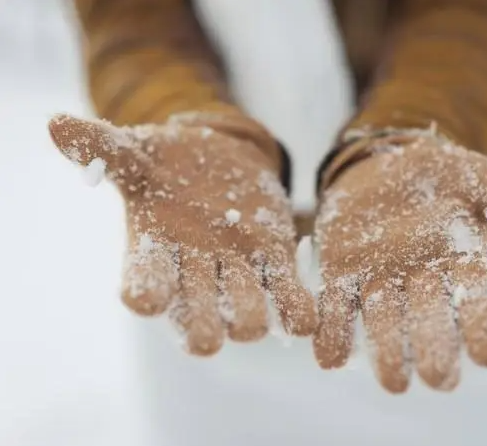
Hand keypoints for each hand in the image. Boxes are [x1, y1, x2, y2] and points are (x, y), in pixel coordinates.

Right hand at [49, 112, 315, 354]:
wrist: (219, 157)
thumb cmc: (169, 161)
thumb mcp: (139, 151)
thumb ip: (104, 147)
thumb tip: (58, 125)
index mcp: (154, 250)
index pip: (143, 284)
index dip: (145, 294)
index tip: (145, 299)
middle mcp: (194, 272)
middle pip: (194, 318)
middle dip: (201, 327)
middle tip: (209, 334)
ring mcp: (237, 271)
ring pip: (245, 317)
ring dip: (250, 319)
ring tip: (258, 311)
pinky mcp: (275, 260)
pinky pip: (288, 298)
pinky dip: (298, 312)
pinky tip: (306, 315)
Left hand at [312, 132, 486, 392]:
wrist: (388, 165)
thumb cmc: (446, 178)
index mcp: (464, 267)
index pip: (481, 308)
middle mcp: (422, 286)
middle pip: (430, 328)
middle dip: (434, 349)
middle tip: (437, 374)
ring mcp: (379, 284)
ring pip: (382, 330)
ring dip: (386, 353)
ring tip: (393, 378)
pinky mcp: (339, 277)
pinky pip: (335, 313)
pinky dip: (331, 333)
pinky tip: (327, 349)